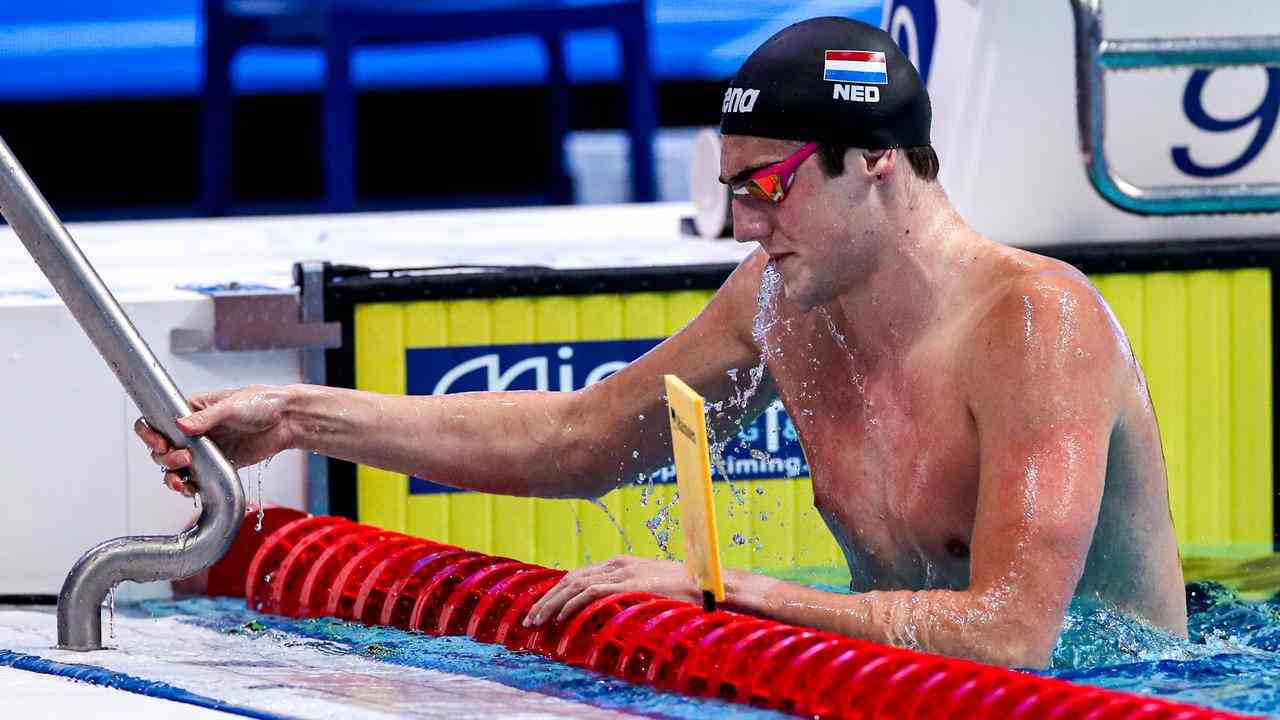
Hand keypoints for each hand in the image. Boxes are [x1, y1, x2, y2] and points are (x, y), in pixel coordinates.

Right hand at [133, 385, 294, 495]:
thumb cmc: (261, 403)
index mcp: (190, 409)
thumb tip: (180, 426)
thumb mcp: (231, 406)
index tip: (160, 443)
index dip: (150, 434)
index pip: (157, 421)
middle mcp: (192, 431)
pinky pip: (195, 479)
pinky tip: (191, 489)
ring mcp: (204, 450)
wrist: (286, 422)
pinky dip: (189, 487)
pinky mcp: (216, 465)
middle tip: (184, 458)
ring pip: (175, 467)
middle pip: (162, 449)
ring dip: (172, 476)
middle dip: (166, 458)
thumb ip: (206, 418)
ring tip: (182, 480)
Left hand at [524, 555, 698, 626]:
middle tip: (531, 618)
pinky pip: (591, 592)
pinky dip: (572, 604)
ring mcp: (623, 572)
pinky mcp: (628, 583)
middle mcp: (618, 564)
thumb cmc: (685, 592)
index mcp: (622, 564)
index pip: (580, 575)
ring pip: (575, 584)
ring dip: (552, 603)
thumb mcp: (651, 592)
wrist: (710, 583)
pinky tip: (560, 617)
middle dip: (548, 598)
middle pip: (572, 577)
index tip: (543, 608)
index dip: (558, 592)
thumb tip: (612, 613)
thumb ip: (631, 596)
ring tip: (536, 621)